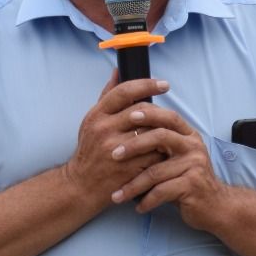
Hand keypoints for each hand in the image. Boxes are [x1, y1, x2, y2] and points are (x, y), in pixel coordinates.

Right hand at [57, 74, 171, 205]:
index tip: (164, 84)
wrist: (81, 185)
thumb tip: (118, 70)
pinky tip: (165, 151)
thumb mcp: (92, 121)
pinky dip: (162, 151)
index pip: (125, 91)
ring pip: (151, 132)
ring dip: (163, 131)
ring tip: (171, 132)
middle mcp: (104, 129)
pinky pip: (154, 154)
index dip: (147, 84)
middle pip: (142, 111)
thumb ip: (106, 97)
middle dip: (161, 110)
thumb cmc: (90, 150)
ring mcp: (117, 149)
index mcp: (97, 115)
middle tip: (173, 112)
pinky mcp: (129, 167)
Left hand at [107, 108, 235, 230]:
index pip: (168, 117)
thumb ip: (161, 143)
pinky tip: (137, 207)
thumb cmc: (188, 179)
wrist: (216, 206)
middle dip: (133, 145)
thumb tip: (129, 128)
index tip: (125, 116)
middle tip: (113, 154)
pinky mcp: (192, 186)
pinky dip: (146, 201)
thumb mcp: (177, 157)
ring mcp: (194, 166)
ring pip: (155, 171)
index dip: (148, 114)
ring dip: (133, 185)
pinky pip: (161, 192)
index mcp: (188, 136)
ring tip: (116, 195)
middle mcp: (193, 147)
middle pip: (160, 136)